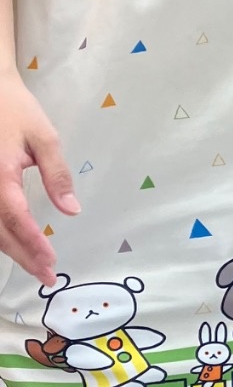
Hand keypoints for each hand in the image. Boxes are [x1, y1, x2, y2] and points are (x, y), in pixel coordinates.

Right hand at [0, 73, 77, 282]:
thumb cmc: (16, 111)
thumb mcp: (44, 137)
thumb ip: (57, 175)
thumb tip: (72, 210)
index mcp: (0, 174)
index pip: (16, 218)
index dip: (33, 243)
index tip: (51, 262)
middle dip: (23, 256)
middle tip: (47, 276)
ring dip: (10, 249)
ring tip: (35, 267)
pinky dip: (0, 235)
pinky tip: (16, 245)